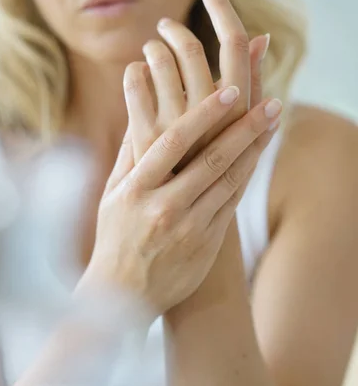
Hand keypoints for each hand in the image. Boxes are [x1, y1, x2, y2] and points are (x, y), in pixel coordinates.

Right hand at [88, 90, 280, 321]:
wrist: (122, 295)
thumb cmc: (115, 236)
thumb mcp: (112, 194)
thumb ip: (129, 153)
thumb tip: (140, 112)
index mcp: (136, 189)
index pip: (174, 143)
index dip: (204, 114)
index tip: (229, 91)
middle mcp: (163, 207)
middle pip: (212, 159)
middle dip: (245, 128)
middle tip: (272, 103)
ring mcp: (187, 227)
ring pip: (228, 181)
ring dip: (254, 149)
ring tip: (272, 122)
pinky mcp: (205, 243)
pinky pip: (231, 203)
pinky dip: (246, 176)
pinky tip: (257, 155)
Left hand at [130, 0, 269, 171]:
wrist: (177, 225)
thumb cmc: (213, 171)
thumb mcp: (241, 129)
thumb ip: (250, 83)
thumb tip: (261, 37)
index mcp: (239, 113)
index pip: (236, 46)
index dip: (222, 9)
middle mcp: (209, 118)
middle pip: (190, 48)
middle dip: (174, 28)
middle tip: (165, 24)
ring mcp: (175, 129)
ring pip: (158, 60)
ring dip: (152, 46)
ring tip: (151, 49)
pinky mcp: (144, 138)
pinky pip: (134, 81)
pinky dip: (134, 70)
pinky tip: (137, 75)